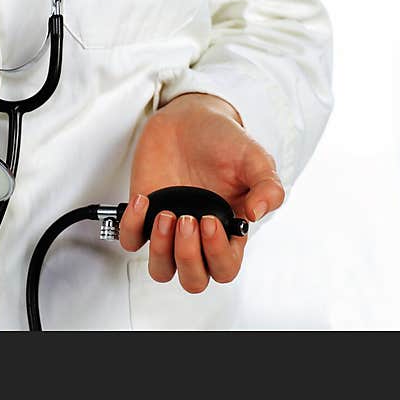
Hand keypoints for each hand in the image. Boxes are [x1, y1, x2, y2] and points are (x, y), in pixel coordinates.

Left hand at [119, 93, 283, 292]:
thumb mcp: (254, 159)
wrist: (190, 119)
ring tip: (166, 214)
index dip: (217, 254)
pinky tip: (144, 200)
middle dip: (188, 256)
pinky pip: (131, 240)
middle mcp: (198, 237)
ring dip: (162, 250)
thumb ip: (268, 185)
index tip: (209, 221)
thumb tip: (258, 213)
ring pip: (161, 270)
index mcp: (229, 232)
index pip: (225, 268)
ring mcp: (169, 229)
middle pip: (193, 279)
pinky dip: (133, 226)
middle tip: (187, 220)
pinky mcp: (144, 215)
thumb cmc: (223, 142)